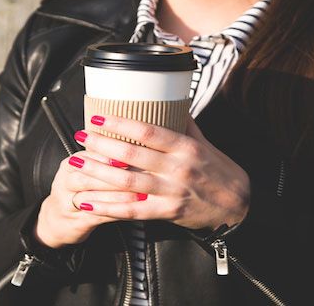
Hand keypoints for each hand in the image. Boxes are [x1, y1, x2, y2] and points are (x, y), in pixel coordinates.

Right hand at [34, 150, 140, 248]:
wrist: (60, 219)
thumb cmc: (80, 189)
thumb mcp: (85, 170)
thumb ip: (104, 159)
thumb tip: (136, 147)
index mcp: (69, 165)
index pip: (86, 156)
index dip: (107, 154)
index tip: (128, 152)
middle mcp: (65, 183)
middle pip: (85, 177)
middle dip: (111, 175)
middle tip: (134, 172)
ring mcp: (69, 204)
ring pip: (91, 198)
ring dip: (116, 195)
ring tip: (138, 193)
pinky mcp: (78, 222)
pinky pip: (97, 216)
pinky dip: (116, 213)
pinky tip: (132, 209)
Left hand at [71, 114, 250, 230]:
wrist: (238, 206)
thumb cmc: (219, 171)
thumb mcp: (204, 143)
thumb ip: (183, 125)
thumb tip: (168, 100)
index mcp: (185, 147)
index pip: (148, 131)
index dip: (120, 123)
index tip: (98, 116)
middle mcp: (177, 168)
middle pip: (132, 154)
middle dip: (101, 145)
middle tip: (80, 135)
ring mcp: (171, 192)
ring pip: (127, 182)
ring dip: (97, 173)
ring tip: (76, 164)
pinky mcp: (167, 213)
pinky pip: (132, 210)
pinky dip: (107, 207)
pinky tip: (87, 203)